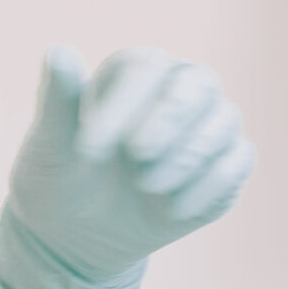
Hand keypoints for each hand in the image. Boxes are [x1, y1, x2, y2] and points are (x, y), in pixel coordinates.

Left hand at [0, 45, 255, 288]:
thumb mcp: (51, 147)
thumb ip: (57, 102)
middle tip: (137, 158)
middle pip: (199, 84)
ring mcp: (207, 128)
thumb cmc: (60, 180)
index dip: (123, 106)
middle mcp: (178, 90)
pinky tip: (173, 209)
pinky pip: (237, 162)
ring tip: (147, 186)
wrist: (79, 237)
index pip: (145, 70)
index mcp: (134, 73)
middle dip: (171, 121)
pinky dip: (210, 185)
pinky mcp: (225, 167)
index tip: (89, 151)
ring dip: (189, 155)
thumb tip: (59, 51)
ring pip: (224, 121)